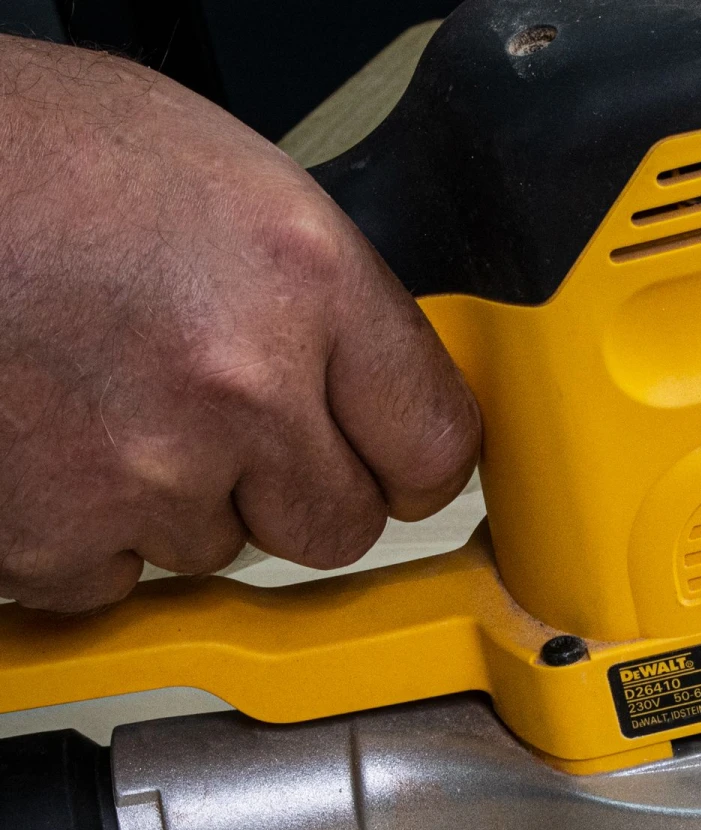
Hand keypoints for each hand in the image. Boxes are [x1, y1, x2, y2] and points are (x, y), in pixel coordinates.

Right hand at [0, 38, 479, 610]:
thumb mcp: (229, 182)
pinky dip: (86, 532)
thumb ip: (328, 303)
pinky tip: (53, 441)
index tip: (391, 460)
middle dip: (295, 487)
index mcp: (302, 278)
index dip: (412, 460)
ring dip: (181, 500)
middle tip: (224, 418)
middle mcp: (238, 385)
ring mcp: (146, 473)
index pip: (437, 446)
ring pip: (223, 550)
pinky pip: (117, 580)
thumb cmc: (32, 157)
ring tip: (107, 395)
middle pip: (340, 525)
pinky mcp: (54, 538)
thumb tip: (386, 385)